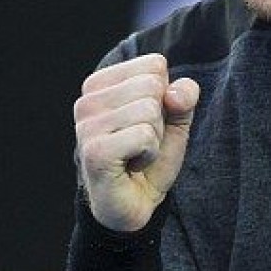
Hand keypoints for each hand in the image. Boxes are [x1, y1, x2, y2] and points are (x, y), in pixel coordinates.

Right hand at [73, 54, 199, 231]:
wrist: (134, 205)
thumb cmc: (149, 158)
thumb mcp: (174, 121)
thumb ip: (183, 97)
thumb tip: (176, 93)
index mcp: (100, 84)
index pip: (154, 65)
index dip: (164, 96)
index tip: (146, 122)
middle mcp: (86, 101)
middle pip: (152, 86)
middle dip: (160, 119)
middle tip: (141, 143)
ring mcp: (86, 126)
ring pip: (149, 110)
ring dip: (154, 139)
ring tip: (135, 155)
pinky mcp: (94, 151)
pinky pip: (144, 135)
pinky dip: (149, 153)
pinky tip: (131, 166)